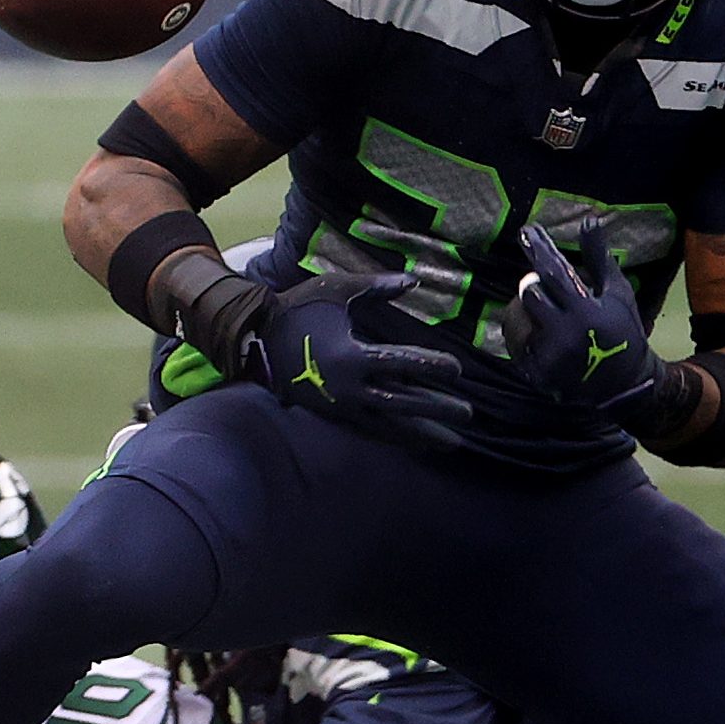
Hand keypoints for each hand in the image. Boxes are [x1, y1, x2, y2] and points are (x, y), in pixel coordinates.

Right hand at [249, 269, 474, 438]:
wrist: (256, 337)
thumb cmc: (299, 308)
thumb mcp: (338, 289)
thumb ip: (378, 287)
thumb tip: (414, 281)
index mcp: (353, 356)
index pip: (403, 364)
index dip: (432, 367)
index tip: (456, 369)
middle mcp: (350, 388)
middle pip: (403, 402)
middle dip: (437, 408)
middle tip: (468, 413)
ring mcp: (341, 405)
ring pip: (389, 424)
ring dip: (422, 433)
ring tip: (451, 442)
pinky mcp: (333, 414)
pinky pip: (371, 429)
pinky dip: (396, 436)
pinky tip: (416, 440)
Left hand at [496, 225, 661, 417]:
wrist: (624, 384)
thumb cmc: (623, 330)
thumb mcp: (617, 292)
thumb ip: (599, 257)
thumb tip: (589, 220)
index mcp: (586, 310)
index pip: (554, 272)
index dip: (539, 249)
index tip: (525, 231)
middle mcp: (565, 333)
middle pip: (531, 294)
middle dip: (537, 288)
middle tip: (552, 294)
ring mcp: (549, 356)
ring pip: (520, 319)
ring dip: (531, 312)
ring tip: (552, 319)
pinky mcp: (538, 373)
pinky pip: (518, 344)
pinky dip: (529, 336)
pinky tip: (548, 341)